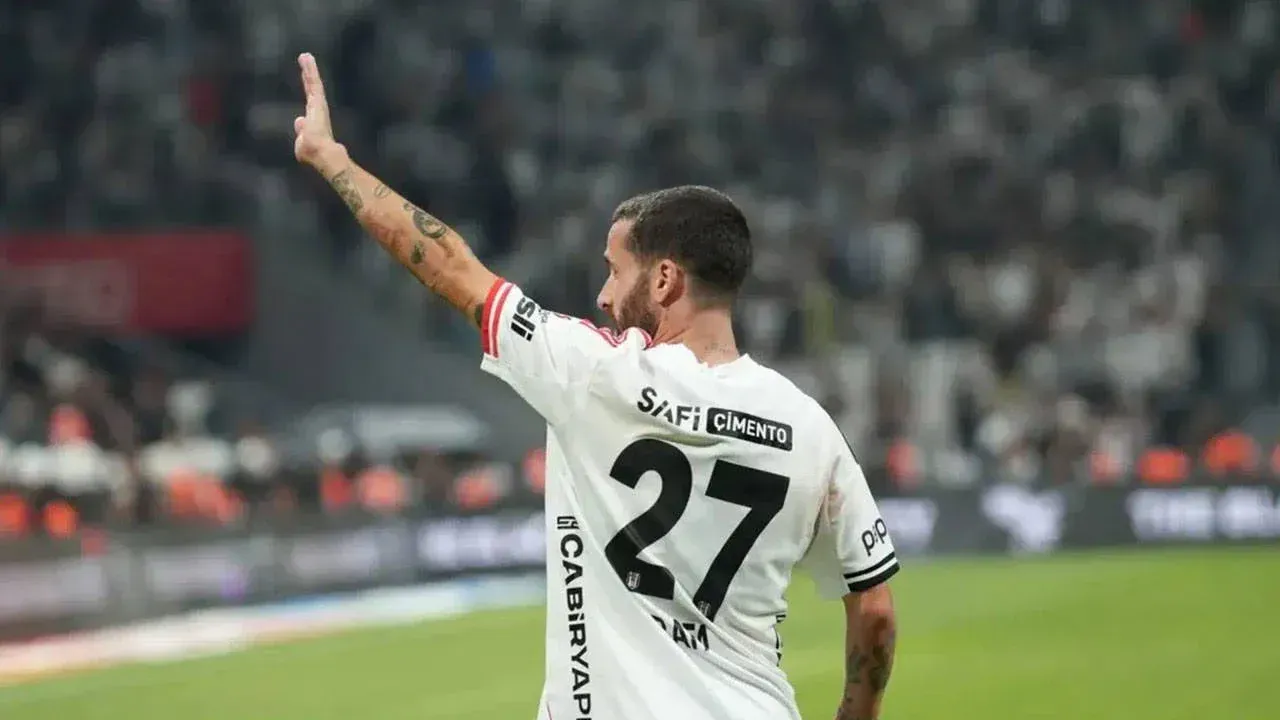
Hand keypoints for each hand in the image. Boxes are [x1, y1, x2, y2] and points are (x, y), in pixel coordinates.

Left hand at [293, 53, 340, 169]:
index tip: (307, 83)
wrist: (320, 153)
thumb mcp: (301, 143)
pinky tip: (307, 59)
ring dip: (309, 69)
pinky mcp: (318, 100)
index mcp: (313, 120)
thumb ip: (301, 132)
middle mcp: (317, 110)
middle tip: (306, 61)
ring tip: (305, 56)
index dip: (308, 93)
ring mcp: (318, 104)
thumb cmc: (311, 152)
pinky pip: (313, 82)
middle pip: (312, 89)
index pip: (310, 102)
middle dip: (308, 76)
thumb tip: (298, 120)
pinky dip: (310, 70)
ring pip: (312, 82)